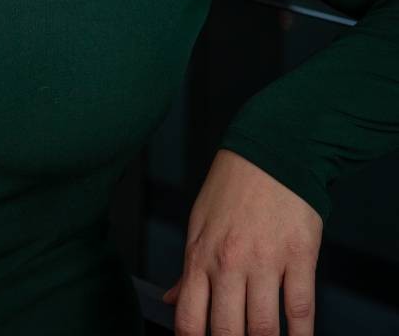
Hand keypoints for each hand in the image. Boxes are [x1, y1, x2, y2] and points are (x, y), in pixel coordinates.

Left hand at [164, 149, 321, 335]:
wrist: (270, 155)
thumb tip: (170, 299)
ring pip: (264, 327)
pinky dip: (302, 335)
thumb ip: (189, 270)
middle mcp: (229, 263)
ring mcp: (265, 262)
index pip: (189, 317)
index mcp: (199, 256)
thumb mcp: (198, 225)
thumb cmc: (231, 190)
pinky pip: (301, 309)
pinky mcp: (299, 258)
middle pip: (227, 330)